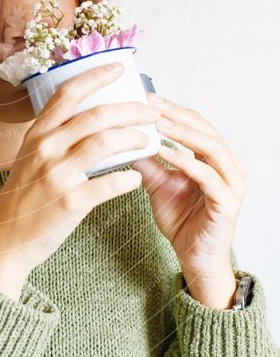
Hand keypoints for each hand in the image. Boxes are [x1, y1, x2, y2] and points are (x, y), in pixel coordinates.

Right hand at [0, 63, 161, 299]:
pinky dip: (128, 179)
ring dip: (134, 138)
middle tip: (150, 111)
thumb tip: (89, 112)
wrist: (6, 238)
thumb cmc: (24, 194)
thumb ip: (54, 134)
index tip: (119, 68)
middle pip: (96, 115)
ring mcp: (57, 175)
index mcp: (37, 133)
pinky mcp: (70, 202)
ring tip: (148, 140)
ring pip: (105, 142)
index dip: (95, 76)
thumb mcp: (30, 155)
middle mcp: (45, 148)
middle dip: (130, 109)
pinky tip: (136, 178)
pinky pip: (109, 184)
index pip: (68, 93)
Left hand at [130, 92, 248, 307]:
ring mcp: (233, 183)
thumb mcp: (158, 184)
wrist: (194, 259)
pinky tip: (164, 151)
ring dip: (182, 132)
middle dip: (176, 114)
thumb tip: (123, 136)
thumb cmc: (182, 221)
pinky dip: (185, 160)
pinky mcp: (228, 202)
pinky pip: (207, 175)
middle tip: (150, 103)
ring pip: (211, 146)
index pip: (196, 123)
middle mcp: (229, 166)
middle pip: (205, 128)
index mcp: (216, 158)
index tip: (146, 97)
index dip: (173, 109)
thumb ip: (147, 161)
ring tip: (156, 122)